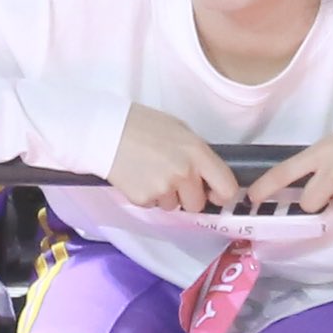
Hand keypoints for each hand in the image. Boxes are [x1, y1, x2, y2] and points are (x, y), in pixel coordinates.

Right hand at [107, 105, 239, 213]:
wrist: (105, 131)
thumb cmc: (142, 125)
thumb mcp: (179, 130)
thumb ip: (197, 154)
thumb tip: (207, 174)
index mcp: (197, 153)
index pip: (226, 187)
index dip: (221, 194)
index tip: (213, 193)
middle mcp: (184, 173)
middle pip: (198, 204)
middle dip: (188, 197)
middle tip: (173, 180)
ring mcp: (163, 188)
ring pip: (173, 206)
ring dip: (165, 196)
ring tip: (150, 172)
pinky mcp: (143, 199)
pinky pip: (152, 205)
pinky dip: (147, 195)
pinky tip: (137, 176)